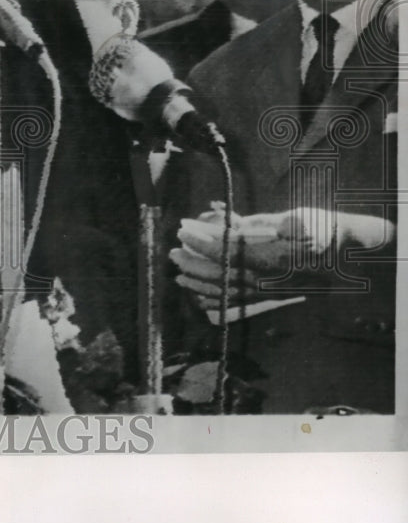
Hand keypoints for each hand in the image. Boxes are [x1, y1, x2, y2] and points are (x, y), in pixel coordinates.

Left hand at [171, 204, 395, 311]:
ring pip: (227, 290)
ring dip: (199, 282)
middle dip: (193, 262)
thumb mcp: (292, 218)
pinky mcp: (272, 297)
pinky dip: (216, 300)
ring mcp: (270, 291)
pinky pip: (239, 303)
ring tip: (178, 273)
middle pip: (221, 273)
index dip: (202, 241)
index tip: (182, 229)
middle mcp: (270, 278)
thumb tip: (225, 222)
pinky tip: (199, 298)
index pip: (228, 250)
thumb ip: (256, 223)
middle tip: (173, 250)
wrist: (349, 254)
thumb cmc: (321, 229)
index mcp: (274, 256)